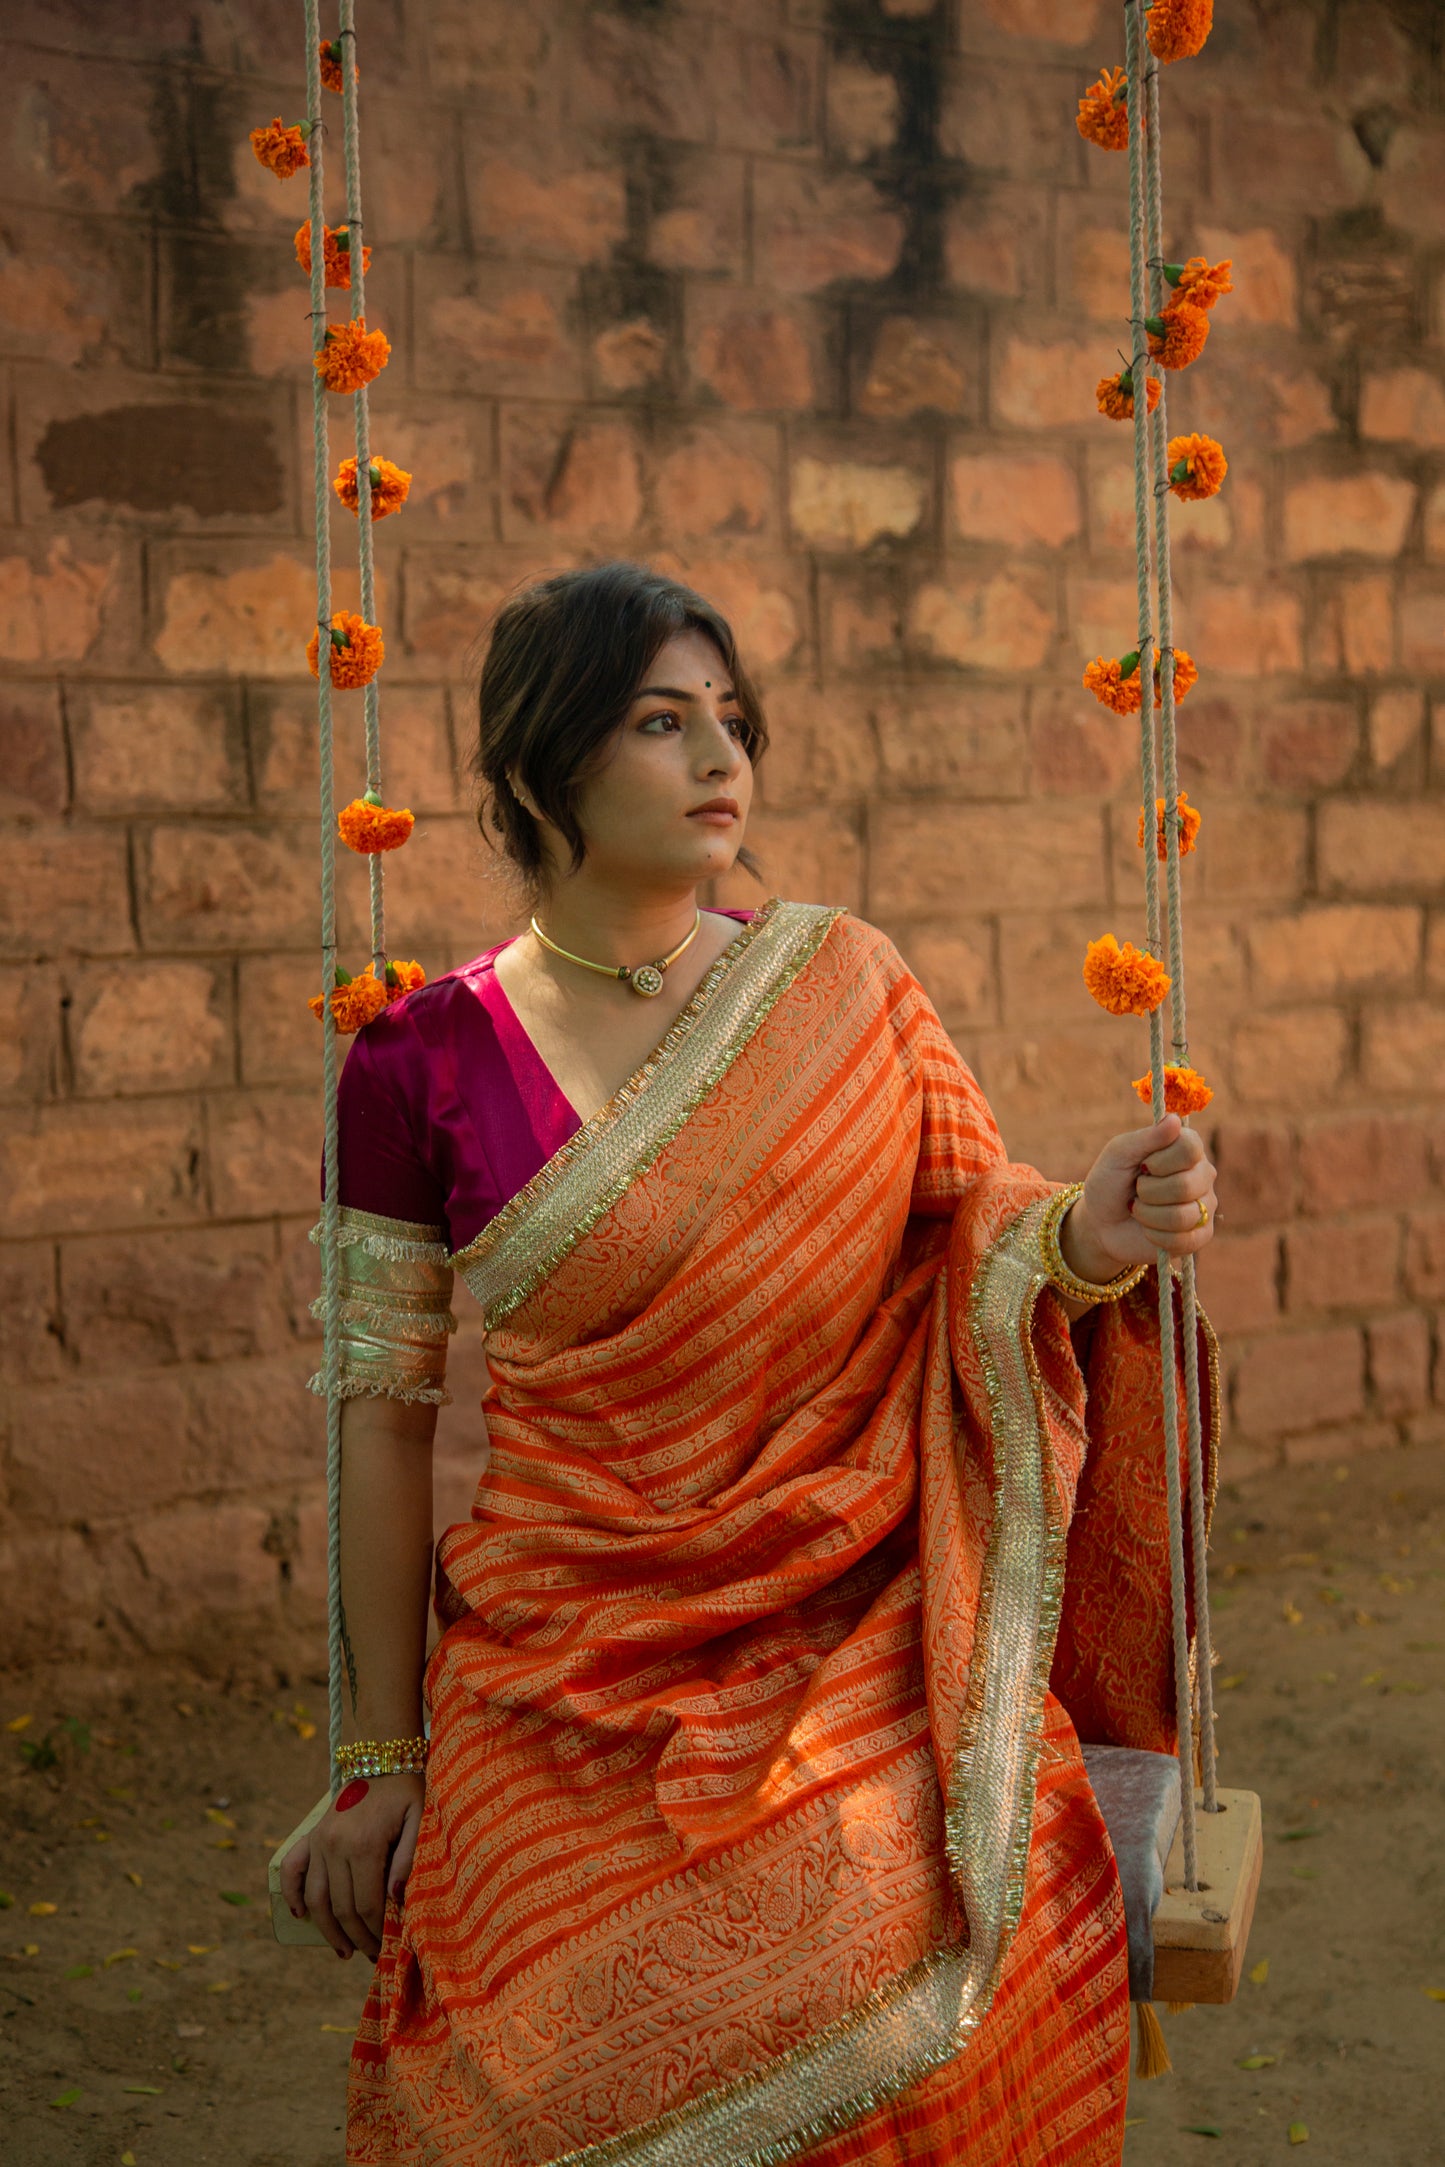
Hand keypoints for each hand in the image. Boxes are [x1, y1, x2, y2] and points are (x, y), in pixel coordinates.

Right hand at [279, 1770, 423, 1960]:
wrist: (383, 1758)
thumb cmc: (408, 1793)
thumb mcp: (420, 1820)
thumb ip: (408, 1859)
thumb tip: (394, 1900)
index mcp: (363, 1844)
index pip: (365, 1904)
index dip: (376, 1932)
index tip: (387, 1948)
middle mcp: (334, 1845)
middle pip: (341, 1907)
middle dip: (357, 1937)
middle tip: (372, 1955)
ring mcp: (319, 1841)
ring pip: (316, 1897)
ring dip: (328, 1929)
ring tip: (344, 1951)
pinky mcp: (312, 1836)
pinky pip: (294, 1869)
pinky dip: (292, 1894)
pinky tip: (300, 1916)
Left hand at [1062, 1112, 1216, 1283]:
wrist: (1101, 1223)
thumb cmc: (1110, 1182)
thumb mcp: (1119, 1154)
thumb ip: (1146, 1137)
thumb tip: (1175, 1119)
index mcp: (1186, 1148)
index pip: (1190, 1147)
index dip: (1161, 1160)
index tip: (1143, 1165)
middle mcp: (1202, 1174)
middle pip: (1186, 1185)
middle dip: (1148, 1192)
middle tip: (1138, 1190)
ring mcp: (1205, 1205)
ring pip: (1183, 1215)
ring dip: (1148, 1216)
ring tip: (1140, 1210)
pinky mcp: (1201, 1235)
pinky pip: (1185, 1240)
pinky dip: (1155, 1236)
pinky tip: (1148, 1230)